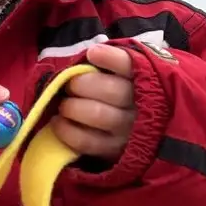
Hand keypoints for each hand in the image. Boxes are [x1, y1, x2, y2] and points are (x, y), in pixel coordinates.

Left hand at [53, 44, 136, 160]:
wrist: (140, 132)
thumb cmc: (126, 93)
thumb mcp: (128, 74)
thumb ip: (115, 63)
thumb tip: (92, 54)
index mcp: (147, 82)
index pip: (132, 66)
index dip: (111, 59)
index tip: (93, 54)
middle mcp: (141, 107)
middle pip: (112, 91)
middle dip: (82, 84)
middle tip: (71, 84)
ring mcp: (128, 132)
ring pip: (97, 114)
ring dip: (72, 106)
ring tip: (64, 104)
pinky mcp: (113, 151)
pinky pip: (86, 141)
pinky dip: (66, 130)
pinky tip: (58, 122)